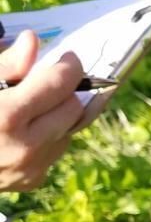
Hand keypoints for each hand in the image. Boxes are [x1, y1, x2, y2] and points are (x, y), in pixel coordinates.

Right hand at [0, 32, 85, 191]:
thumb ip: (4, 64)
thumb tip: (32, 41)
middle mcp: (24, 146)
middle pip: (73, 106)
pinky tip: (23, 130)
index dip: (68, 65)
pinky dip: (48, 135)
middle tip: (46, 81)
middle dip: (64, 91)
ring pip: (70, 128)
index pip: (61, 82)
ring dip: (58, 114)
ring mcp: (30, 167)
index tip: (65, 58)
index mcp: (6, 116)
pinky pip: (56, 149)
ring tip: (30, 107)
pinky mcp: (32, 180)